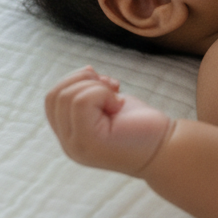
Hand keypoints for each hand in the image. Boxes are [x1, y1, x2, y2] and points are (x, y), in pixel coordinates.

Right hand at [45, 66, 173, 175]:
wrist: (165, 148)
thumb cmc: (141, 125)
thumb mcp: (109, 106)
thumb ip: (89, 95)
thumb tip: (86, 70)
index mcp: (70, 135)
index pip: (52, 99)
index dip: (75, 82)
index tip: (102, 84)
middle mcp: (68, 144)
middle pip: (55, 95)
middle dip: (83, 80)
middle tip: (111, 88)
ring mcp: (76, 145)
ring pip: (68, 95)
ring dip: (96, 86)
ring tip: (115, 99)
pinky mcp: (90, 141)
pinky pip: (81, 101)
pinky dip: (102, 92)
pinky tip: (119, 105)